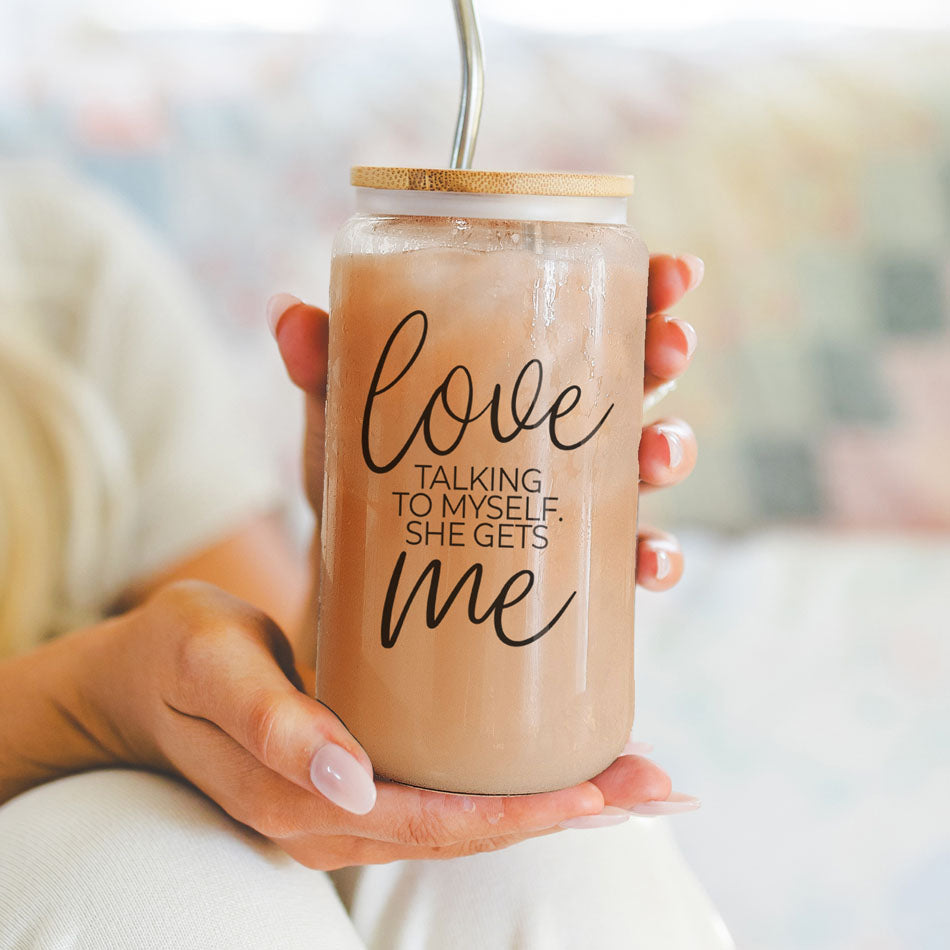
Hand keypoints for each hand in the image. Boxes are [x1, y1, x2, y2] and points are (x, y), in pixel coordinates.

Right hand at [79, 580, 675, 868]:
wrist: (145, 677)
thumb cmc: (179, 659)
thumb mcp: (211, 668)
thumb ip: (271, 723)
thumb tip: (350, 780)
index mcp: (306, 803)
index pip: (433, 824)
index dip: (520, 815)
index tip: (598, 793)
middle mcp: (339, 819)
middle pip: (470, 831)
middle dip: (566, 812)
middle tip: (654, 783)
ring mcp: (352, 804)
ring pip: (468, 819)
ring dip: (552, 802)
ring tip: (632, 777)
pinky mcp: (361, 774)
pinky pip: (446, 791)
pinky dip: (509, 785)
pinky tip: (554, 762)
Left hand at [267, 251, 702, 592]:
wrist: (361, 572)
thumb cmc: (366, 475)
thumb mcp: (345, 415)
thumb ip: (325, 367)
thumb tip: (287, 313)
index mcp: (522, 367)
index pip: (594, 311)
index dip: (646, 285)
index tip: (674, 270)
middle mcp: (560, 423)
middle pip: (637, 374)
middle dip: (666, 352)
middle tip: (669, 345)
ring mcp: (573, 489)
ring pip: (647, 458)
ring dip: (670, 450)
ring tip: (657, 456)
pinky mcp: (570, 555)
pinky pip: (628, 553)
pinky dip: (653, 557)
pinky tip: (649, 562)